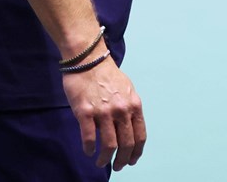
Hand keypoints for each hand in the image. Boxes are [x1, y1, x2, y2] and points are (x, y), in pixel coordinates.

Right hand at [63, 55, 146, 170]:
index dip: (136, 153)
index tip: (132, 161)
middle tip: (117, 166)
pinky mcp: (85, 112)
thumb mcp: (127, 90)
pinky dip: (89, 149)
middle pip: (126, 144)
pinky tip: (88, 151)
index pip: (140, 136)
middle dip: (122, 160)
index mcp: (134, 105)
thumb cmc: (107, 75)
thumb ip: (129, 109)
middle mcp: (121, 110)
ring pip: (109, 145)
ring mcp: (104, 112)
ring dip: (105, 159)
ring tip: (101, 162)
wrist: (88, 59)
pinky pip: (89, 138)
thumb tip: (130, 128)